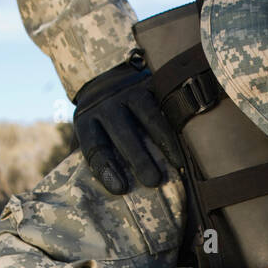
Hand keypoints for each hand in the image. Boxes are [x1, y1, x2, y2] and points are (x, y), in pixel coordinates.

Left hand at [73, 54, 182, 194]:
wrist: (106, 74)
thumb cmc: (100, 120)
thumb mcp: (88, 133)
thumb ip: (93, 157)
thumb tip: (101, 192)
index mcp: (85, 120)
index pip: (94, 147)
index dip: (106, 169)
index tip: (121, 189)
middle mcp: (104, 104)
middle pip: (121, 133)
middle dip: (137, 158)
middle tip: (152, 181)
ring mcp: (127, 92)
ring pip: (146, 117)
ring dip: (161, 142)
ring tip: (174, 165)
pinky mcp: (147, 84)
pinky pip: (162, 107)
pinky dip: (173, 128)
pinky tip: (182, 144)